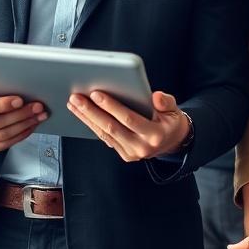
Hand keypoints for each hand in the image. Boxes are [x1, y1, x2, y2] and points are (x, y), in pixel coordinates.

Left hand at [67, 89, 188, 161]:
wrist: (172, 142)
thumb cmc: (170, 121)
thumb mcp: (174, 109)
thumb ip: (166, 102)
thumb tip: (155, 96)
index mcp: (155, 135)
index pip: (129, 119)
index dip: (111, 106)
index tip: (96, 94)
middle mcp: (141, 147)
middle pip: (111, 128)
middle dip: (91, 111)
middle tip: (77, 98)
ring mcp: (131, 153)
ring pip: (104, 134)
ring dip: (87, 118)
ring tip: (74, 104)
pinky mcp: (124, 154)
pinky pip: (105, 138)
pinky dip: (92, 125)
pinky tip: (82, 114)